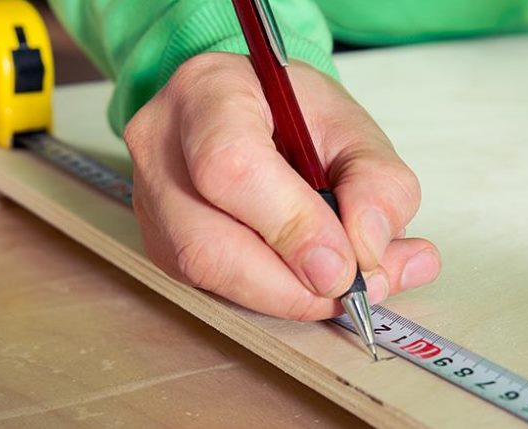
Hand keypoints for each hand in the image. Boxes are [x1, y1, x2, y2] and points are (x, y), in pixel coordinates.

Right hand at [123, 52, 439, 319]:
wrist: (250, 111)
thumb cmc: (296, 114)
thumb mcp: (354, 130)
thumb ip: (378, 186)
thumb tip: (369, 256)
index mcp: (207, 91)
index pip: (230, 167)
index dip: (291, 227)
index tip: (346, 267)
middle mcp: (161, 145)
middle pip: (206, 243)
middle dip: (290, 285)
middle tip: (354, 289)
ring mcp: (148, 198)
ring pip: (205, 275)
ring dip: (283, 296)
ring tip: (341, 283)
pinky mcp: (156, 240)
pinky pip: (208, 287)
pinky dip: (267, 294)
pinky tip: (302, 279)